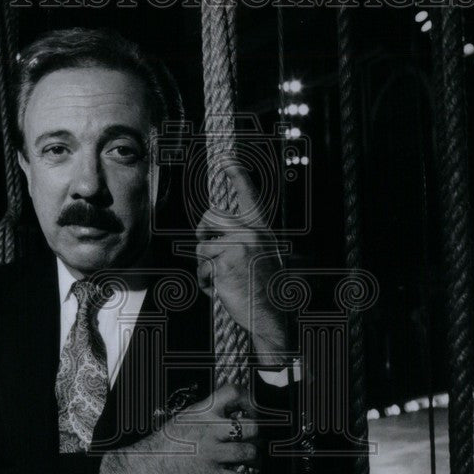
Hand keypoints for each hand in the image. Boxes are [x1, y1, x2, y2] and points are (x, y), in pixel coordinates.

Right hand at [96, 384, 259, 473]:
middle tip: (257, 440)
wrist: (141, 467)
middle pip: (251, 425)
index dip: (250, 399)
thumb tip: (231, 413)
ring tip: (255, 462)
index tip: (253, 409)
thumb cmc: (163, 444)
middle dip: (259, 434)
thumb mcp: (183, 419)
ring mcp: (210, 453)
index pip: (233, 392)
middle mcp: (209, 429)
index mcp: (201, 411)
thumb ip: (207, 415)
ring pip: (250, 452)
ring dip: (257, 459)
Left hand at [195, 165, 291, 367]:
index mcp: (262, 229)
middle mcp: (251, 232)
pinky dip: (205, 282)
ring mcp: (238, 245)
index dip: (236, 172)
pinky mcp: (225, 260)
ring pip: (202, 245)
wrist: (271, 316)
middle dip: (201, 232)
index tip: (226, 157)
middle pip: (210, 216)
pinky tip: (219, 290)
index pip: (248, 193)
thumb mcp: (261, 257)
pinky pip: (201, 266)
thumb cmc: (263, 290)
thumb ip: (243, 241)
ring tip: (220, 280)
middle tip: (205, 248)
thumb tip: (213, 233)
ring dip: (205, 266)